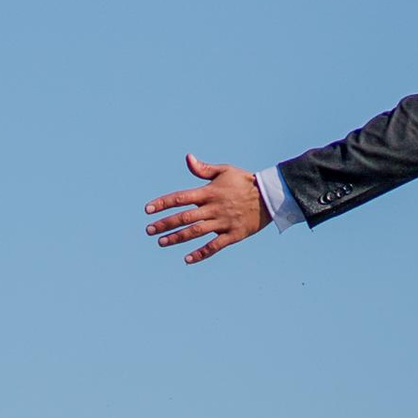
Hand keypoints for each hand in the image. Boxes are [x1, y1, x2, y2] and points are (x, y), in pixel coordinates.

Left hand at [144, 155, 267, 263]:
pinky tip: (187, 259)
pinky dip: (201, 253)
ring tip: (161, 242)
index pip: (180, 197)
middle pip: (184, 217)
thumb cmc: (245, 181)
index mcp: (209, 192)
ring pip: (195, 232)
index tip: (148, 209)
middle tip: (148, 230)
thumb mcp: (225, 170)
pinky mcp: (233, 235)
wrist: (270, 196)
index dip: (163, 203)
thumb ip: (203, 169)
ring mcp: (223, 222)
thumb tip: (187, 158)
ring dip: (177, 238)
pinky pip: (214, 246)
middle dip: (165, 223)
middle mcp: (214, 208)